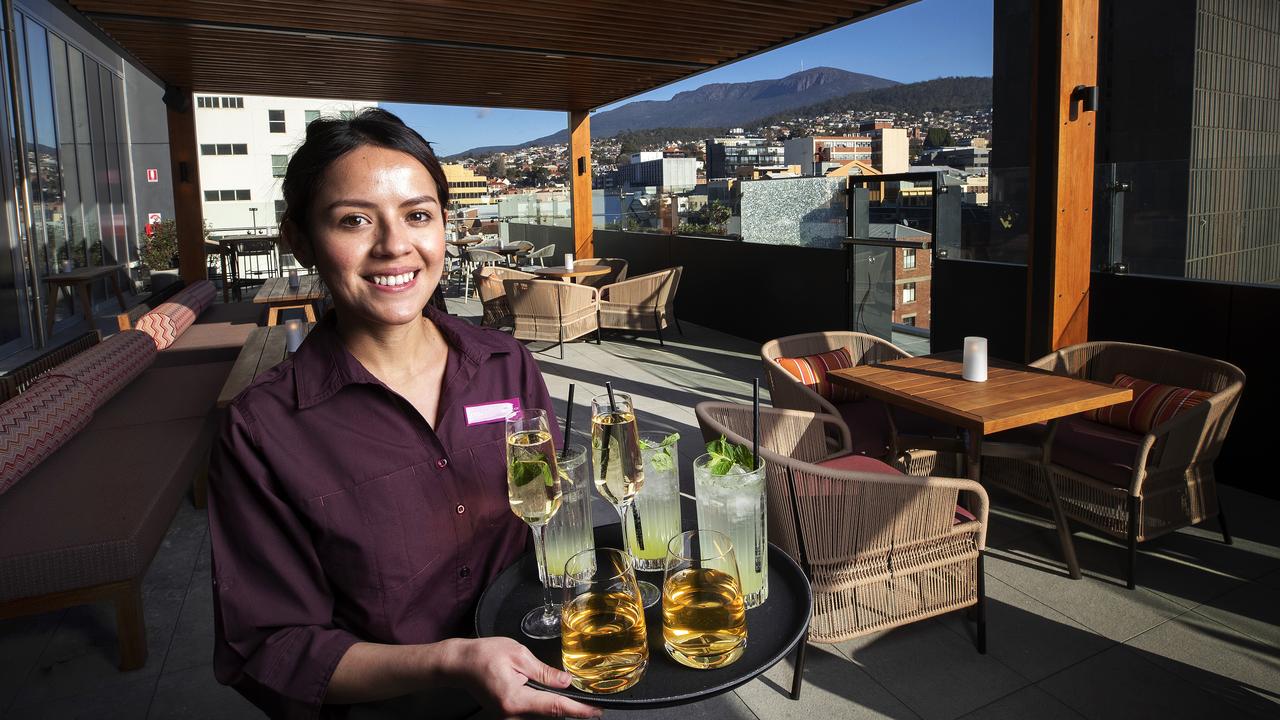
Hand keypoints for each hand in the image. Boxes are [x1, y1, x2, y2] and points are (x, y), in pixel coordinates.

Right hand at [440, 637, 600, 718]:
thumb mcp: (519, 655)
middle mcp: (511, 714)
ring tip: (576, 702)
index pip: (555, 707)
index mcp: (516, 700)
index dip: (578, 711)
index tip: (596, 712)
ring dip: (557, 707)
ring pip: (541, 715)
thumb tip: (565, 681)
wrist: (460, 664)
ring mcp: (508, 717)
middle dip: (570, 708)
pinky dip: (544, 706)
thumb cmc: (484, 655)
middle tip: (590, 705)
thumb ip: (544, 672)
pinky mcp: (507, 714)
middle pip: (550, 714)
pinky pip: (531, 712)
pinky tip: (553, 698)